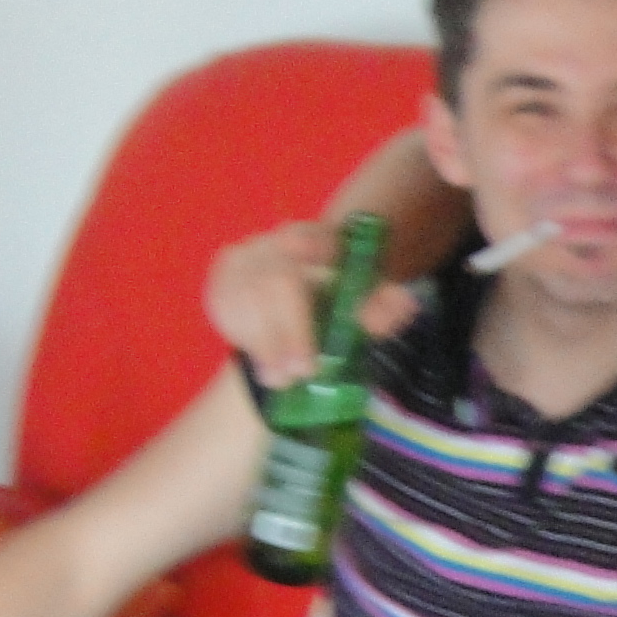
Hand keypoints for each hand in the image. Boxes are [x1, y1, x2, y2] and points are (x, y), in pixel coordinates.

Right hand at [206, 219, 422, 387]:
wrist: (307, 295)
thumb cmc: (345, 301)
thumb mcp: (372, 306)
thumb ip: (385, 307)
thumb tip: (394, 308)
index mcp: (325, 241)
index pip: (318, 239)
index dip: (312, 245)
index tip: (303, 252)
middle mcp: (281, 240)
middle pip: (279, 281)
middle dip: (290, 332)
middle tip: (302, 372)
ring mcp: (247, 254)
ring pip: (246, 297)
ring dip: (264, 344)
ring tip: (281, 378)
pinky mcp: (222, 275)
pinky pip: (223, 305)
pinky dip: (241, 337)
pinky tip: (261, 357)